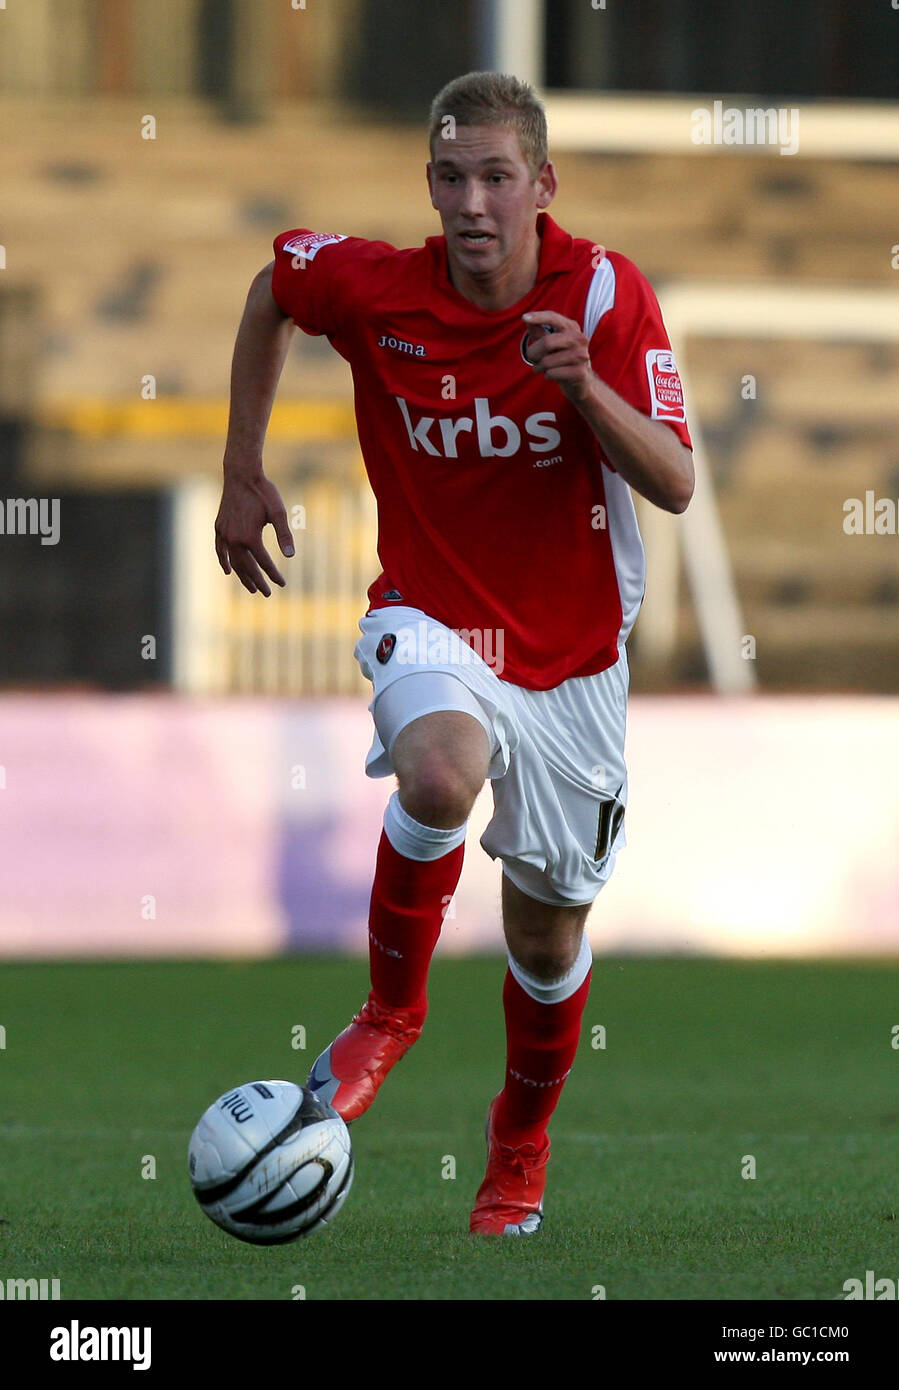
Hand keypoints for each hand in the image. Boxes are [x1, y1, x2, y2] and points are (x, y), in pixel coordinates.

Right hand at [214, 472, 293, 595]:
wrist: (241, 474)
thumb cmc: (263, 492)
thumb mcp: (278, 512)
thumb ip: (285, 535)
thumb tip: (291, 556)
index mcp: (250, 537)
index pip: (264, 563)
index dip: (274, 574)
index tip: (282, 583)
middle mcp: (235, 539)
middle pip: (247, 567)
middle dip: (258, 582)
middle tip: (267, 593)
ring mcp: (225, 534)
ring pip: (233, 562)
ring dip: (242, 576)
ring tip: (251, 588)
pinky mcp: (219, 528)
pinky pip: (220, 550)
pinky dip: (224, 562)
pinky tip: (228, 571)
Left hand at [522, 310, 595, 403]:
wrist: (581, 382)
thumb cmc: (561, 360)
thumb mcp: (549, 344)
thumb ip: (539, 331)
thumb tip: (526, 319)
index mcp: (572, 328)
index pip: (553, 317)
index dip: (538, 317)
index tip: (523, 318)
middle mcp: (580, 339)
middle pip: (547, 342)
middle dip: (533, 352)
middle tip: (531, 358)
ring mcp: (582, 355)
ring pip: (547, 361)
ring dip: (538, 367)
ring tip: (541, 368)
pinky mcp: (580, 372)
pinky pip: (552, 373)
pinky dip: (547, 375)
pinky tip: (550, 375)